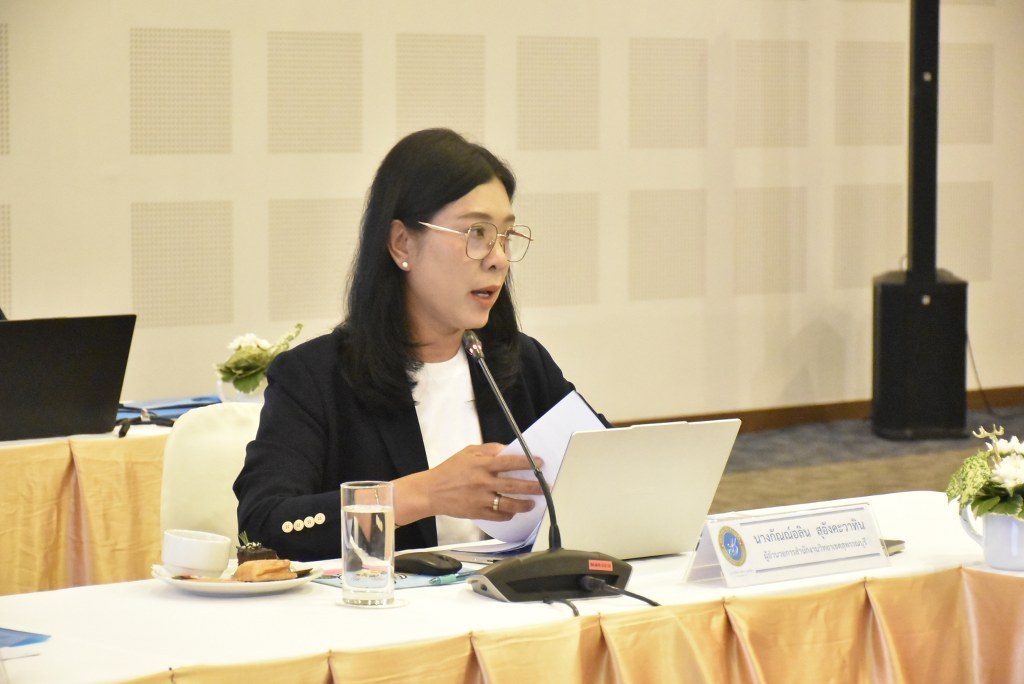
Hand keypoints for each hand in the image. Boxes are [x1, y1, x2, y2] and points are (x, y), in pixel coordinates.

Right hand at [420, 443, 543, 521]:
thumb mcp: (468, 452)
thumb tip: (507, 450)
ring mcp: (480, 499)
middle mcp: (483, 482)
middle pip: (513, 485)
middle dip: (532, 486)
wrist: (431, 491)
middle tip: (544, 487)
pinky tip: (513, 512)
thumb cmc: (449, 470)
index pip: (509, 462)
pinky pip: (498, 516)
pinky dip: (508, 514)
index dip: (526, 462)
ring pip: (508, 504)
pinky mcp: (477, 512)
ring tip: (532, 503)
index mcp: (481, 465)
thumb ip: (489, 450)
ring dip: (524, 504)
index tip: (539, 463)